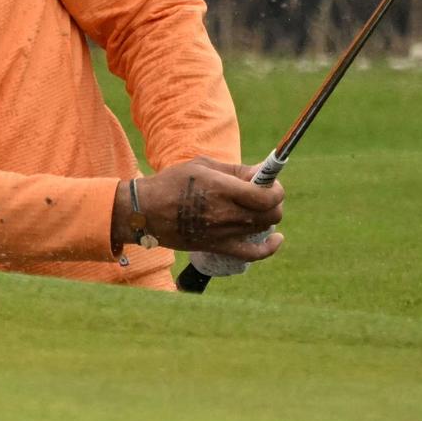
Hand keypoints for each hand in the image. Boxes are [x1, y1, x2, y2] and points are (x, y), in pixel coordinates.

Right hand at [114, 158, 284, 258]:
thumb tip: (262, 173)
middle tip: (262, 193)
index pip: (267, 195)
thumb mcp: (201, 166)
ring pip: (265, 227)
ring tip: (253, 207)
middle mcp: (226, 213)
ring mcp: (223, 233)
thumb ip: (235, 170)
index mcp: (221, 189)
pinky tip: (276, 238)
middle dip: (273, 201)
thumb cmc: (171, 183)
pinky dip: (270, 247)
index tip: (269, 182)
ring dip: (266, 215)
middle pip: (272, 213)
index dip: (275, 188)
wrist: (145, 212)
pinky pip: (254, 253)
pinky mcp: (219, 247)